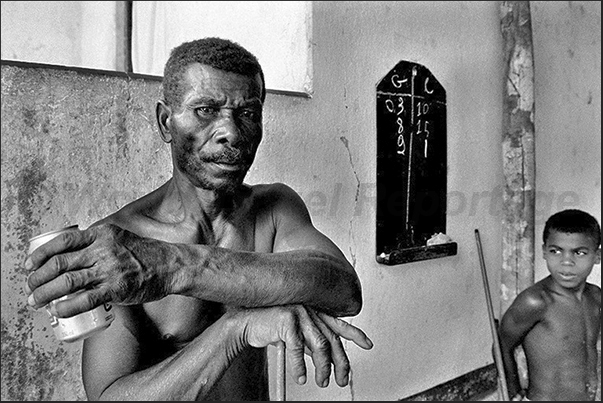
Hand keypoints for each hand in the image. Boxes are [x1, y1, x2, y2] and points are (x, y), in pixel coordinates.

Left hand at [24, 223, 175, 316]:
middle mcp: (103, 250)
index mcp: (102, 234)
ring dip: (45, 294)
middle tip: (30, 287)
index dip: (41, 254)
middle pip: (59, 263)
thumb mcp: (120, 238)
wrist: (171, 266)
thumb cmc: (147, 254)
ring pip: (66, 282)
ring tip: (36, 301)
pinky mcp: (116, 289)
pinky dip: (66, 307)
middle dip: (37, 278)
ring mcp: (109, 270)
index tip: (30, 265)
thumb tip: (74, 256)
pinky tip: (57, 311)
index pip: (63, 241)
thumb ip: (99, 243)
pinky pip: (84, 300)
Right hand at [229, 304, 372, 387]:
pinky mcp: (287, 319)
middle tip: (342, 379)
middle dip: (340, 363)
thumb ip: (312, 342)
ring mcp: (299, 312)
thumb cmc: (269, 328)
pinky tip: (300, 377)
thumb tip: (329, 360)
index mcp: (313, 311)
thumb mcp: (297, 335)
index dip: (355, 334)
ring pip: (320, 345)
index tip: (368, 344)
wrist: (245, 323)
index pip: (339, 323)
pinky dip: (300, 366)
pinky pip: (298, 348)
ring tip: (321, 381)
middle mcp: (309, 310)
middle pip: (332, 339)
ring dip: (323, 368)